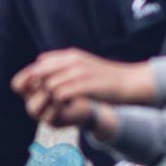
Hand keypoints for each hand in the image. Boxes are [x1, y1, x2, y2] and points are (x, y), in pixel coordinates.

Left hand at [12, 50, 150, 127]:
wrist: (130, 82)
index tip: (40, 92)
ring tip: (57, 107)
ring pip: (49, 85)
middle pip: (41, 73)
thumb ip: (64, 64)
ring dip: (49, 98)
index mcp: (71, 56)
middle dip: (38, 89)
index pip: (40, 63)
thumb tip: (41, 61)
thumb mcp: (84, 65)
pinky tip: (65, 109)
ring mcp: (79, 72)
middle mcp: (72, 61)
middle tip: (46, 102)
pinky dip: (59, 104)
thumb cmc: (106, 79)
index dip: (35, 78)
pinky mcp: (84, 85)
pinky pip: (60, 94)